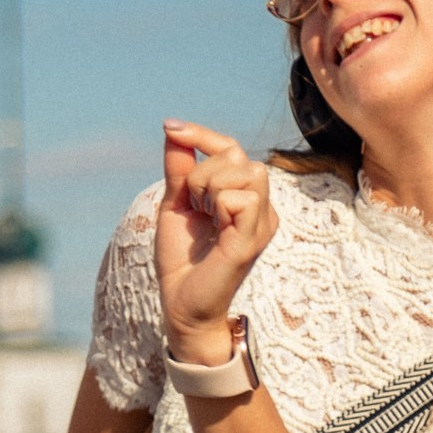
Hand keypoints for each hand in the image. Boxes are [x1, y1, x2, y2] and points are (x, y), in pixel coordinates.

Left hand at [155, 121, 276, 366]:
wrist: (180, 305)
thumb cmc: (182, 259)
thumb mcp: (176, 205)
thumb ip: (179, 168)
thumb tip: (172, 129)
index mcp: (244, 196)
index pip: (232, 149)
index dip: (202, 135)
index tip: (171, 128)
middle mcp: (261, 206)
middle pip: (236, 155)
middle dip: (202, 173)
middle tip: (194, 207)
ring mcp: (262, 221)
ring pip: (244, 170)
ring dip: (209, 188)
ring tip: (204, 217)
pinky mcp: (254, 237)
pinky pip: (241, 197)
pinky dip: (218, 206)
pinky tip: (213, 228)